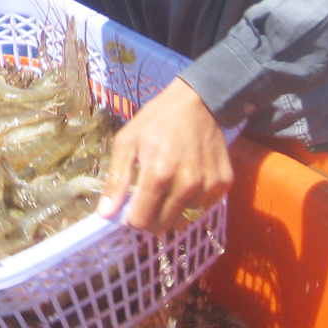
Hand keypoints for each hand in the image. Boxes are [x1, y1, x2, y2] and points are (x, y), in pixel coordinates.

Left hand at [97, 77, 231, 233]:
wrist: (198, 102)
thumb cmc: (157, 120)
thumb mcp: (127, 142)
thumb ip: (116, 180)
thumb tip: (105, 214)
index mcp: (159, 174)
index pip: (142, 221)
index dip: (132, 218)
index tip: (131, 206)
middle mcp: (187, 185)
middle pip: (162, 226)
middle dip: (150, 217)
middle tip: (148, 196)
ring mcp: (208, 186)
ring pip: (182, 219)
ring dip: (172, 209)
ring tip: (169, 184)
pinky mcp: (222, 184)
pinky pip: (201, 208)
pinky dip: (191, 201)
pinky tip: (186, 180)